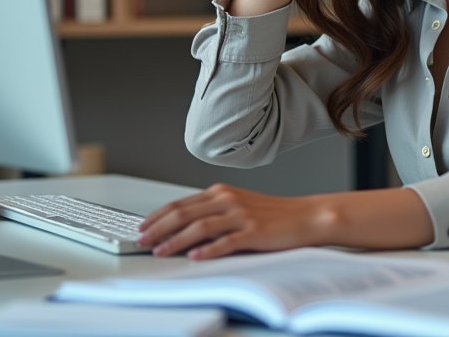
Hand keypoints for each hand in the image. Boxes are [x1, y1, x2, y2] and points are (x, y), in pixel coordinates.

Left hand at [137, 183, 331, 259]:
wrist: (305, 216)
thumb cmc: (272, 214)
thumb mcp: (238, 206)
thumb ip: (213, 212)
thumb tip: (183, 229)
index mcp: (221, 192)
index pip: (180, 203)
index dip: (158, 216)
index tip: (142, 227)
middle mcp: (227, 200)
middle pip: (184, 213)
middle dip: (159, 228)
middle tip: (142, 240)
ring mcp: (240, 215)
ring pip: (200, 227)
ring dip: (176, 240)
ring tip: (161, 251)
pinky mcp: (254, 232)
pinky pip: (226, 241)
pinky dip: (208, 250)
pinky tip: (195, 256)